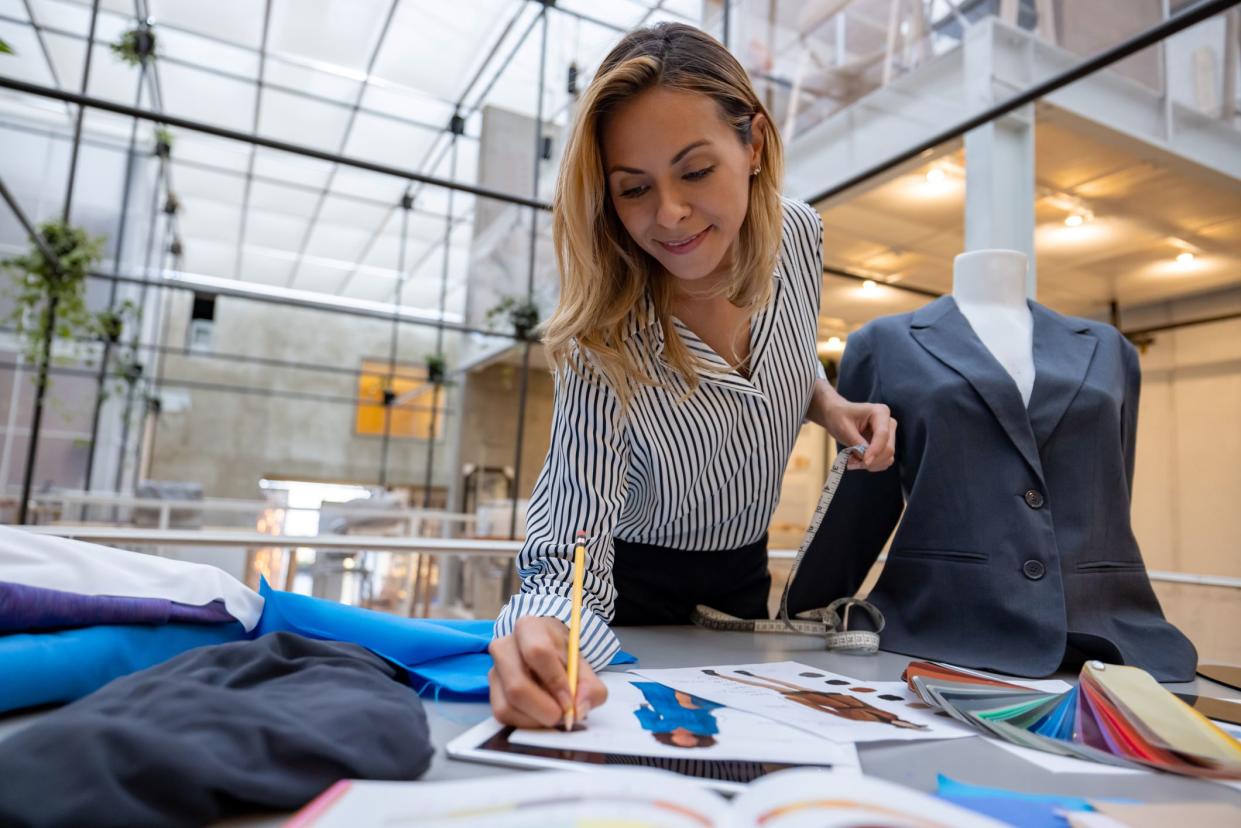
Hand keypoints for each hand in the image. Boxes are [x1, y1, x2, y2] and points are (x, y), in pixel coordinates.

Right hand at [488, 615, 607, 727]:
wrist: (545, 653)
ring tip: (555, 714)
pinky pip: (504, 715)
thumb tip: (579, 710)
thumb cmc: (563, 657)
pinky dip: (526, 723)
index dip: (555, 682)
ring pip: (507, 706)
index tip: (570, 702)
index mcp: (529, 628)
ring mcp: (494, 670)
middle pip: (517, 686)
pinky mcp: (491, 692)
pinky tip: (541, 715)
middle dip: (544, 709)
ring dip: (536, 720)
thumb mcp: (583, 666)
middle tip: (565, 717)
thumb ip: (590, 687)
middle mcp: (504, 646)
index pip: (538, 653)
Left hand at [808, 379, 896, 471]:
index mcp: (880, 412)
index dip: (875, 450)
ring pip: (887, 458)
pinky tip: (857, 461)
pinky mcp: (884, 446)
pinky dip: (871, 465)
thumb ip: (857, 444)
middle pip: (888, 448)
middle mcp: (888, 424)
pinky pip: (884, 461)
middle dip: (871, 460)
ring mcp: (889, 435)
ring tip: (851, 461)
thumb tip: (867, 461)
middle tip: (850, 462)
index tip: (864, 462)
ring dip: (870, 465)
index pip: (883, 435)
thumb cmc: (839, 417)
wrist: (835, 415)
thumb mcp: (844, 428)